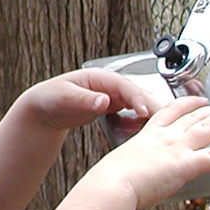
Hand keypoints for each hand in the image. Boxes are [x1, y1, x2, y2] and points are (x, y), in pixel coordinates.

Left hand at [16, 67, 169, 132]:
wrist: (44, 107)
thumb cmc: (51, 98)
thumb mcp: (65, 98)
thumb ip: (85, 100)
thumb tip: (105, 101)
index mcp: (99, 77)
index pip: (124, 85)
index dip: (137, 97)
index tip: (145, 111)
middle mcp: (109, 85)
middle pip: (137, 92)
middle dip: (151, 105)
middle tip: (165, 121)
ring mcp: (113, 96)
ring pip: (137, 102)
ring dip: (149, 113)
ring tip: (162, 127)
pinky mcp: (113, 107)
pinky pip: (131, 113)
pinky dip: (140, 121)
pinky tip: (146, 132)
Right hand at [97, 96, 209, 205]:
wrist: (112, 185)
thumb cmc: (111, 179)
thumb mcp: (121, 162)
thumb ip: (134, 163)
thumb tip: (132, 170)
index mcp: (149, 134)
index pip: (172, 111)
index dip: (189, 103)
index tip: (199, 100)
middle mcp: (165, 137)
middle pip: (195, 115)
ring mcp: (177, 148)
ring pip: (209, 128)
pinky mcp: (186, 164)